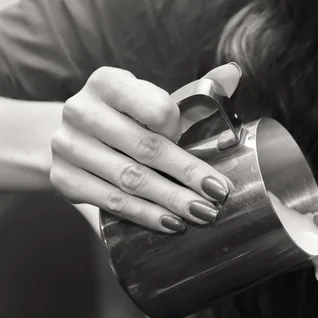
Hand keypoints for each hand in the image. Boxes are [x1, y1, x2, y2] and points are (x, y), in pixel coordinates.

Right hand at [50, 63, 241, 231]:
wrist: (78, 138)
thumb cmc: (127, 118)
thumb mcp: (154, 99)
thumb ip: (196, 89)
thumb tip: (233, 73)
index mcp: (108, 83)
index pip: (155, 107)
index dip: (179, 129)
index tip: (201, 145)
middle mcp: (81, 110)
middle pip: (146, 148)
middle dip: (188, 174)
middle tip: (219, 194)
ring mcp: (67, 146)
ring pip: (131, 180)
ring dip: (172, 200)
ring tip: (203, 213)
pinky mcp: (63, 179)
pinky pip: (111, 201)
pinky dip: (145, 215)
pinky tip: (171, 223)